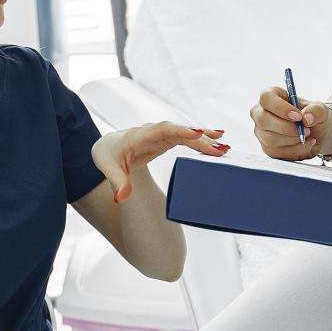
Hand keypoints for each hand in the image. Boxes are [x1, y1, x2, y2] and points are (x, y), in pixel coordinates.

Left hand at [91, 122, 228, 202]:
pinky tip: (216, 145)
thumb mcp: (108, 170)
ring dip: (204, 139)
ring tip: (224, 147)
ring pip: (185, 134)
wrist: (108, 148)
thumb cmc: (107, 156)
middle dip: (199, 138)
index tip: (196, 134)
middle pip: (178, 131)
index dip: (179, 131)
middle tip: (219, 147)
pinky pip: (186, 138)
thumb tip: (121, 198)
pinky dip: (200, 141)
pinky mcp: (166, 140)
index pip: (161, 131)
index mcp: (138, 137)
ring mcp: (161, 135)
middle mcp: (152, 132)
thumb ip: (117, 183)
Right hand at [250, 86, 331, 161]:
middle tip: (306, 129)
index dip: (281, 108)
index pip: (266, 98)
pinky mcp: (267, 148)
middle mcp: (261, 113)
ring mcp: (261, 132)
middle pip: (263, 120)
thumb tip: (306, 119)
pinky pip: (276, 152)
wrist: (316, 133)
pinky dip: (295, 150)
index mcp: (271, 96)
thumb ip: (316, 111)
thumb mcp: (320, 109)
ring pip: (269, 139)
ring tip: (307, 135)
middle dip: (287, 127)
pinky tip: (305, 144)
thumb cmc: (313, 116)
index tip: (298, 116)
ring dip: (293, 140)